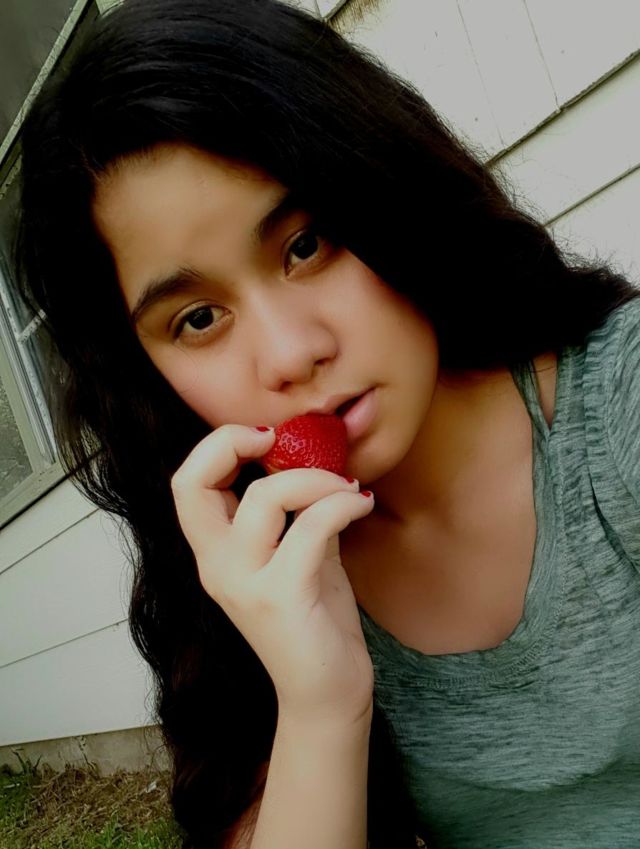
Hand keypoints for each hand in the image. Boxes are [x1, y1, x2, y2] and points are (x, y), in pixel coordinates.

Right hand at [171, 424, 375, 725]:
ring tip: (347, 487)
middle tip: (278, 439)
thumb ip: (296, 515)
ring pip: (266, 497)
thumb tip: (317, 464)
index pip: (186, 484)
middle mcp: (217, 566)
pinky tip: (362, 504)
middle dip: (230, 442)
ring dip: (316, 478)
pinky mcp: (281, 597)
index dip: (216, 446)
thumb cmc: (313, 623)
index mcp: (215, 554)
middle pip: (191, 484)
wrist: (326, 694)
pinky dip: (342, 503)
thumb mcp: (300, 557)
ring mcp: (245, 583)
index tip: (264, 437)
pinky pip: (312, 527)